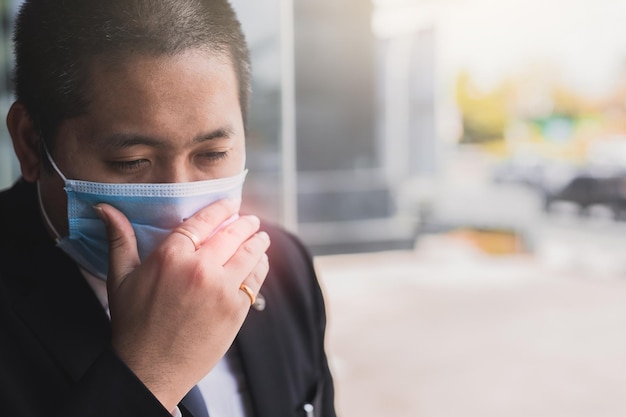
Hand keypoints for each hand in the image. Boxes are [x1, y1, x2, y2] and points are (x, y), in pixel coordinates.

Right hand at [94, 199, 269, 411]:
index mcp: (171, 256)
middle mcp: (199, 268)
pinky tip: (261, 261)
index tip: (232, 203)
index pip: (203, 221)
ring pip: (249, 254)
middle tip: (251, 220)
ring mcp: (221, 289)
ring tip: (262, 237)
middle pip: (232, 234)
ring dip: (259, 241)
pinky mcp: (236, 309)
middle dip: (246, 223)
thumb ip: (119, 239)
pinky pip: (256, 279)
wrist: (150, 369)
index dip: (221, 208)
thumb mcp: (120, 278)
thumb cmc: (132, 323)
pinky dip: (261, 266)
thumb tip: (105, 208)